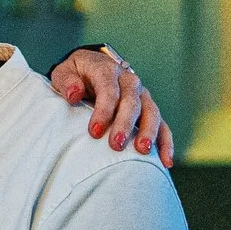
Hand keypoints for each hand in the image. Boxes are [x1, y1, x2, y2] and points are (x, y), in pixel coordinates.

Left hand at [50, 45, 174, 164]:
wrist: (92, 67)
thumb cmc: (76, 75)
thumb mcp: (64, 72)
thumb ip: (67, 82)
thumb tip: (74, 94)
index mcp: (107, 70)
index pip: (109, 90)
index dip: (103, 111)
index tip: (94, 132)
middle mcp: (129, 81)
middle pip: (132, 102)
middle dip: (125, 124)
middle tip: (116, 145)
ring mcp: (142, 95)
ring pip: (152, 112)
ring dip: (149, 132)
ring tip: (143, 151)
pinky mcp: (149, 109)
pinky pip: (163, 125)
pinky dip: (166, 142)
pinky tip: (165, 161)